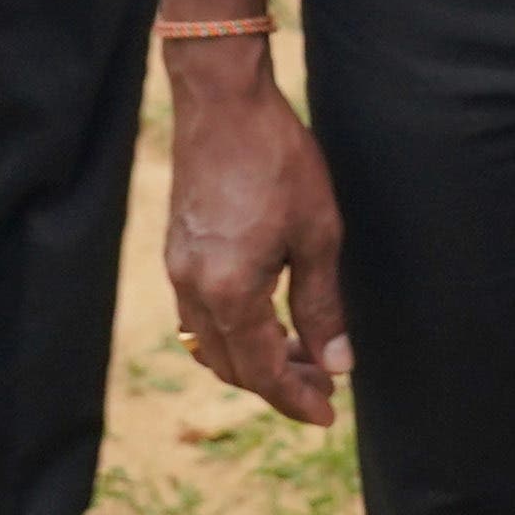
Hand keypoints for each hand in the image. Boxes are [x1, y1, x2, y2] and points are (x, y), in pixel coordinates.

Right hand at [161, 45, 350, 426]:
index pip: (262, 371)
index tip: (328, 413)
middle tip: (324, 384)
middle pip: (232, 366)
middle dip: (278, 384)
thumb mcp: (318, 235)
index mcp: (229, 293)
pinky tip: (267, 317)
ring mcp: (178, 269)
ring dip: (253, 359)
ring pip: (211, 344)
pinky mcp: (177, 250)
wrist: (223, 101)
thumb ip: (322, 306)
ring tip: (300, 354)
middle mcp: (193, 289)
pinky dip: (233, 332)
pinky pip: (199, 315)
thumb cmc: (278, 160)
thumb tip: (336, 363)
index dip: (297, 399)